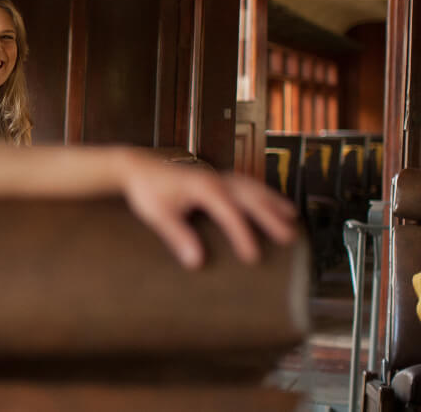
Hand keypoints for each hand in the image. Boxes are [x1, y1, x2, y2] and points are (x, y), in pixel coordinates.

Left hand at [118, 151, 297, 268]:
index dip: (242, 234)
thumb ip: (177, 237)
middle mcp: (215, 178)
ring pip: (251, 186)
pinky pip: (244, 183)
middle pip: (250, 197)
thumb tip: (196, 262)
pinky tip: (268, 202)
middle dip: (270, 216)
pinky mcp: (215, 176)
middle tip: (289, 237)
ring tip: (291, 216)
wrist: (137, 167)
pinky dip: (260, 192)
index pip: (229, 212)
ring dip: (271, 200)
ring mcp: (216, 175)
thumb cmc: (147, 191)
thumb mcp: (159, 215)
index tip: (253, 257)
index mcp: (203, 187)